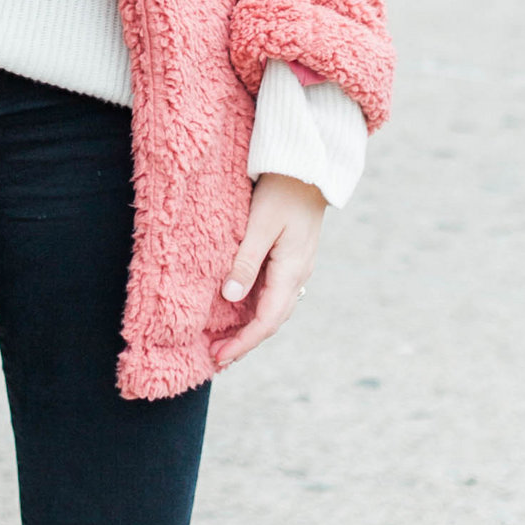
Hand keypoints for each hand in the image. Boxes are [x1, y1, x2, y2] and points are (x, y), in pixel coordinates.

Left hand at [211, 172, 325, 369]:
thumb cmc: (282, 190)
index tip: (220, 357)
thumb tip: (230, 298)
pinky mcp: (291, 259)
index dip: (244, 342)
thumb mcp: (260, 224)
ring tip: (225, 341)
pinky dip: (255, 310)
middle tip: (216, 356)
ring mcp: (297, 268)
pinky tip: (239, 312)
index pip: (267, 320)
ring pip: (273, 309)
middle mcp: (298, 275)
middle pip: (271, 320)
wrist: (309, 167)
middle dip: (245, 341)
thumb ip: (245, 261)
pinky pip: (274, 294)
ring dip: (250, 328)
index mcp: (292, 270)